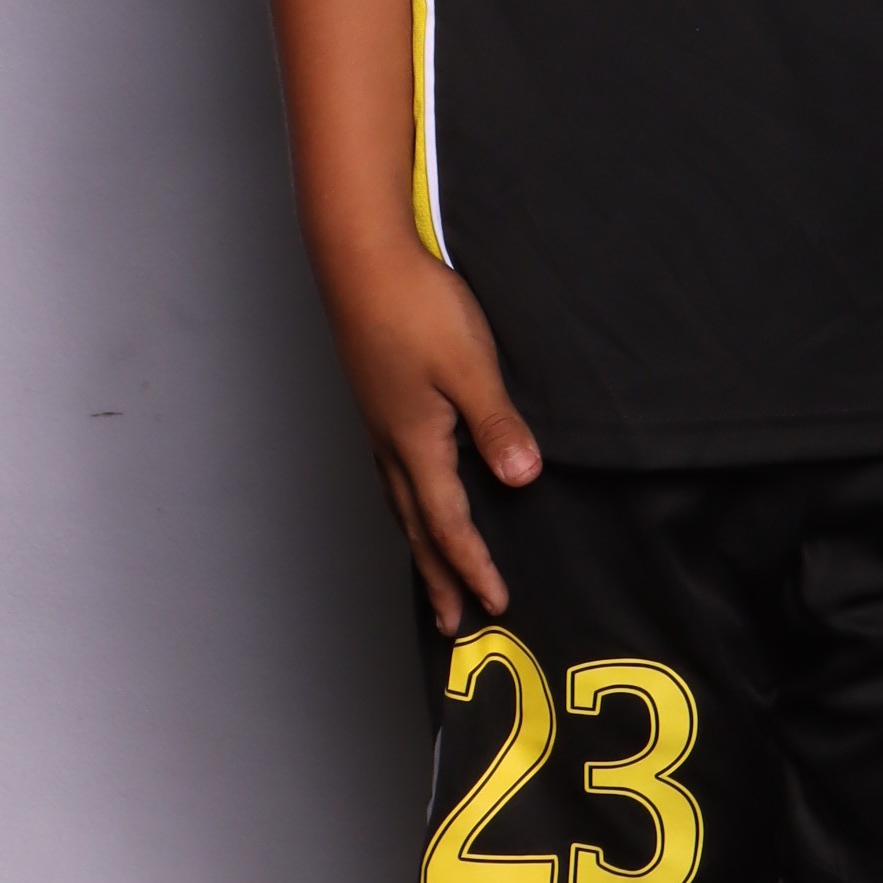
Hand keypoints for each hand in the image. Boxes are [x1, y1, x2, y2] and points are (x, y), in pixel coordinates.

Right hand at [320, 236, 540, 633]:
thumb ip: (497, 424)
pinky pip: (393, 475)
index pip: (449, 522)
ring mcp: (379, 424)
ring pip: (400, 504)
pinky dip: (408, 506)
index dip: (475, 566)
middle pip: (416, 528)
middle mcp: (390, 443)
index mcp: (415, 443)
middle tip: (451, 623)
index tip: (497, 603)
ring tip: (432, 575)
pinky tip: (414, 496)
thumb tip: (522, 479)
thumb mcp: (470, 365)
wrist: (360, 259)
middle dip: (438, 577)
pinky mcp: (378, 402)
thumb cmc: (414, 305)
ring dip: (420, 546)